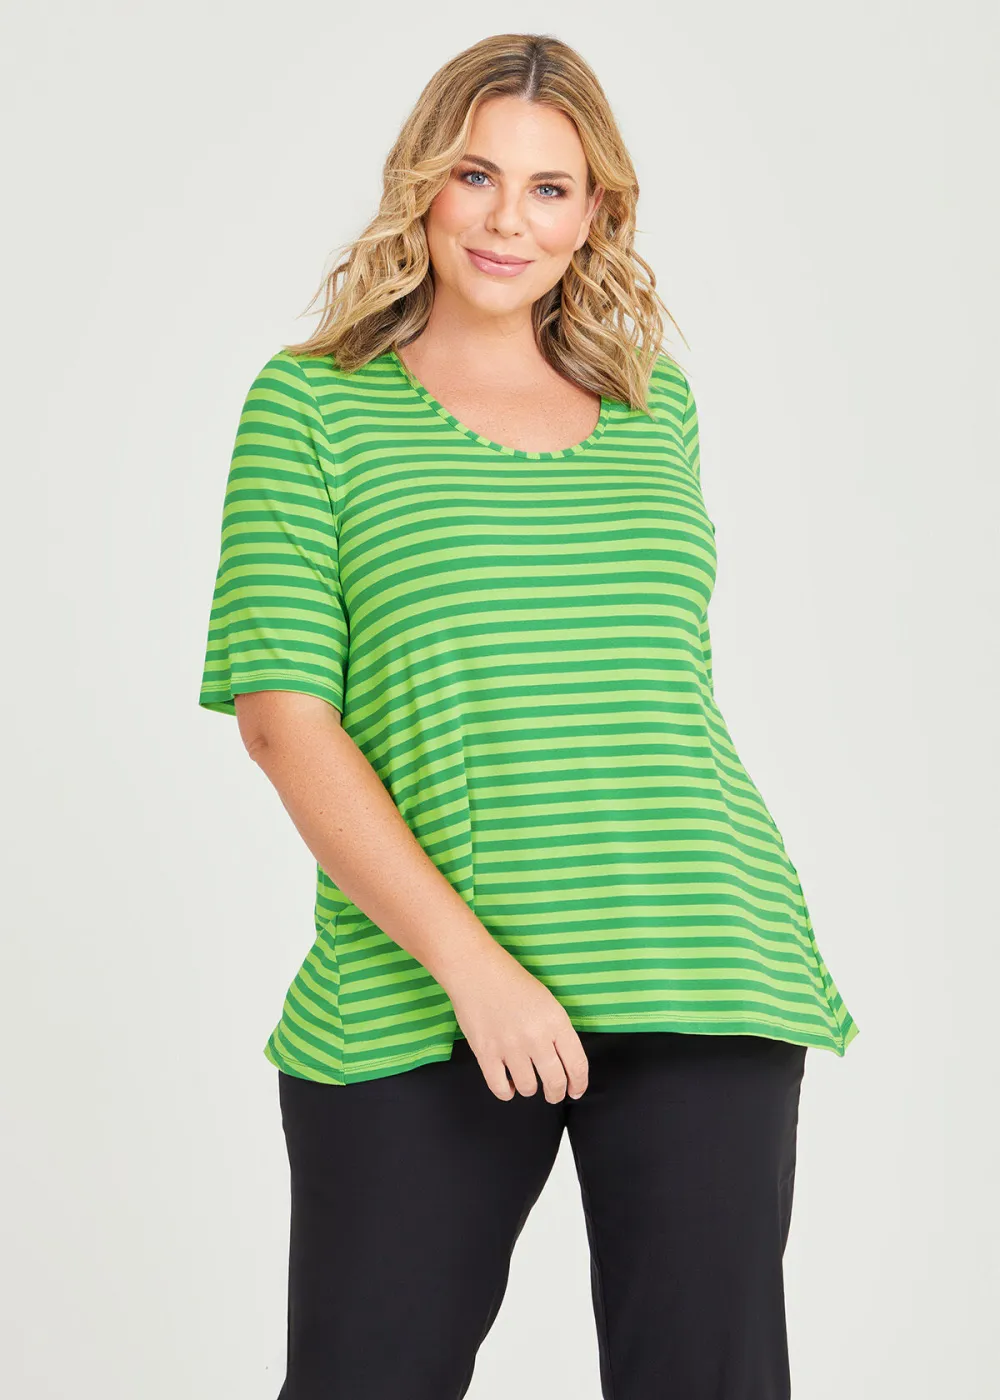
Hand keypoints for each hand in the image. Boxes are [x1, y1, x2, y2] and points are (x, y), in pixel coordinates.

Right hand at [442, 940, 589, 1102]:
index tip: (575, 1091)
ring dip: (530, 1089)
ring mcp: (510, 1047)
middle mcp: (536, 1037)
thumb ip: (557, 1031)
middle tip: (553, 1094)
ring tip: (526, 1081)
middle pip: (555, 1082)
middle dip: (556, 1094)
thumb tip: (564, 1062)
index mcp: (556, 1021)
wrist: (476, 971)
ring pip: (529, 1088)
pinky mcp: (486, 1053)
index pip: (577, 1065)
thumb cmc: (511, 982)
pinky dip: (507, 1091)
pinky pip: (500, 1088)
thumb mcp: (547, 1002)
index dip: (579, 1084)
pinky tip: (508, 1083)